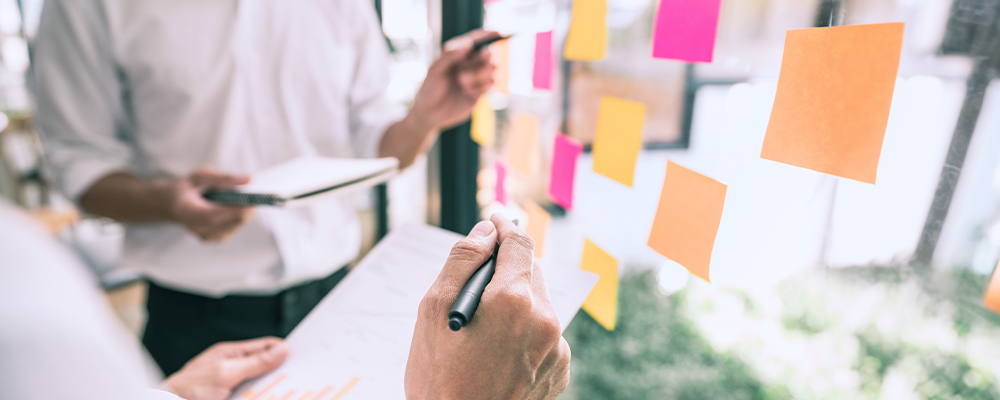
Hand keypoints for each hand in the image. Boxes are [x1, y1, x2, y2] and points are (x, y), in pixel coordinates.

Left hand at [163, 337, 288, 399]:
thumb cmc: (188, 389)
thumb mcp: (226, 372)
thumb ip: (254, 362)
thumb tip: (280, 350)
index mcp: (231, 354)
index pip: (264, 346)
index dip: (282, 350)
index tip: (300, 356)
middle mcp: (232, 368)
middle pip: (264, 367)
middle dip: (279, 372)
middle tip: (296, 377)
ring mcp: (231, 385)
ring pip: (260, 385)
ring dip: (270, 388)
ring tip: (284, 390)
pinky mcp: (231, 397)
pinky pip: (252, 395)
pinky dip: (260, 395)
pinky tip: (266, 396)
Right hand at [170, 167, 253, 241]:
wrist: (174, 203)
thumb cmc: (188, 187)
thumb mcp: (201, 175)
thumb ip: (224, 178)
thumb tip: (249, 180)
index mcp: (187, 211)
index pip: (216, 214)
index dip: (238, 207)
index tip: (255, 196)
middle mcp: (196, 227)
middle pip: (232, 220)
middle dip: (247, 206)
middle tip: (256, 192)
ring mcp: (205, 236)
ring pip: (237, 224)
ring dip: (245, 210)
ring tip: (245, 196)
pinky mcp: (213, 239)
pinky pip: (234, 227)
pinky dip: (239, 216)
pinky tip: (236, 206)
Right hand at [405, 214, 570, 399]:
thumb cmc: (438, 380)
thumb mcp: (432, 312)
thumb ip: (462, 262)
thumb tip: (485, 231)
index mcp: (513, 300)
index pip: (518, 243)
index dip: (503, 227)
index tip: (493, 222)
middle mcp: (544, 321)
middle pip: (531, 272)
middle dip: (506, 269)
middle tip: (476, 284)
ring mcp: (556, 348)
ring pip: (539, 304)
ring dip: (516, 304)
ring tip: (482, 332)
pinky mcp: (559, 371)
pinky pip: (546, 335)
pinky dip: (526, 333)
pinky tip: (498, 354)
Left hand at [409, 30, 498, 130]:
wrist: (429, 114)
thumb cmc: (429, 88)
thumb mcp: (435, 70)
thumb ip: (450, 55)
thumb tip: (469, 43)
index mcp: (458, 55)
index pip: (476, 41)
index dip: (488, 36)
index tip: (497, 33)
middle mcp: (469, 65)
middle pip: (487, 55)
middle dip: (486, 55)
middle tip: (485, 54)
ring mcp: (475, 79)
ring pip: (491, 70)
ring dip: (480, 74)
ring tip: (462, 80)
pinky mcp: (479, 93)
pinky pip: (489, 86)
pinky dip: (480, 87)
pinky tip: (467, 92)